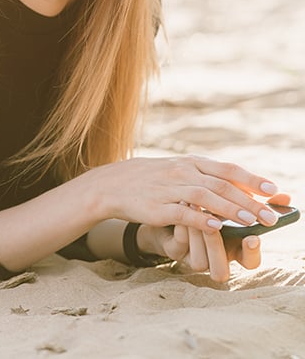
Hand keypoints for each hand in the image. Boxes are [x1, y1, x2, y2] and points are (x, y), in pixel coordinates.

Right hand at [87, 154, 279, 234]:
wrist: (114, 185)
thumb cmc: (153, 180)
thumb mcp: (179, 170)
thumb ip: (207, 177)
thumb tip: (241, 188)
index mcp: (191, 163)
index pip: (227, 169)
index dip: (252, 180)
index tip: (275, 190)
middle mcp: (183, 172)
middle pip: (222, 184)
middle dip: (250, 201)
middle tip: (272, 216)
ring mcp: (170, 189)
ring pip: (206, 197)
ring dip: (231, 209)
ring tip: (252, 222)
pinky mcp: (159, 207)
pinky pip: (183, 213)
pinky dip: (201, 219)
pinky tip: (217, 227)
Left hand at [142, 193, 290, 281]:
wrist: (173, 207)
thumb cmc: (211, 204)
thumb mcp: (232, 200)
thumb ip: (256, 200)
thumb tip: (284, 196)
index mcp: (236, 248)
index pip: (251, 262)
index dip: (252, 254)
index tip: (252, 237)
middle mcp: (216, 258)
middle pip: (221, 269)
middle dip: (218, 245)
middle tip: (217, 225)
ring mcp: (194, 257)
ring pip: (199, 260)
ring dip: (198, 234)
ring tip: (195, 207)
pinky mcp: (175, 250)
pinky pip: (179, 245)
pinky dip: (182, 227)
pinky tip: (181, 206)